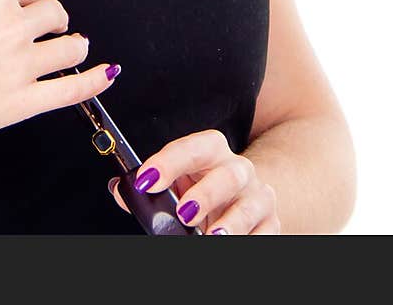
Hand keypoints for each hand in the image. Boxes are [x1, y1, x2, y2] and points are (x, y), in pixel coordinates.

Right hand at [0, 0, 119, 156]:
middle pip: (53, 12)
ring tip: (76, 44)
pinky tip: (108, 72)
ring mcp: (21, 66)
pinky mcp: (21, 103)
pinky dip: (94, 81)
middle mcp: (12, 26)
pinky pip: (71, 90)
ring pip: (69, 47)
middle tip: (50, 22)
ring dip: (74, 42)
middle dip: (53, 14)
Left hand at [107, 128, 280, 233]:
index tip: (147, 179)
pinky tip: (233, 245)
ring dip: (231, 223)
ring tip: (212, 237)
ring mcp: (258, 195)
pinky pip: (266, 231)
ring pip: (250, 205)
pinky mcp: (271, 221)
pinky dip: (251, 240)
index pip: (193, 148)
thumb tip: (122, 190)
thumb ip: (153, 183)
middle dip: (205, 194)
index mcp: (213, 150)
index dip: (169, 160)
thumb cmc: (205, 185)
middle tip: (183, 212)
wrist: (247, 195)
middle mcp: (238, 169)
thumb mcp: (179, 180)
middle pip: (227, 175)